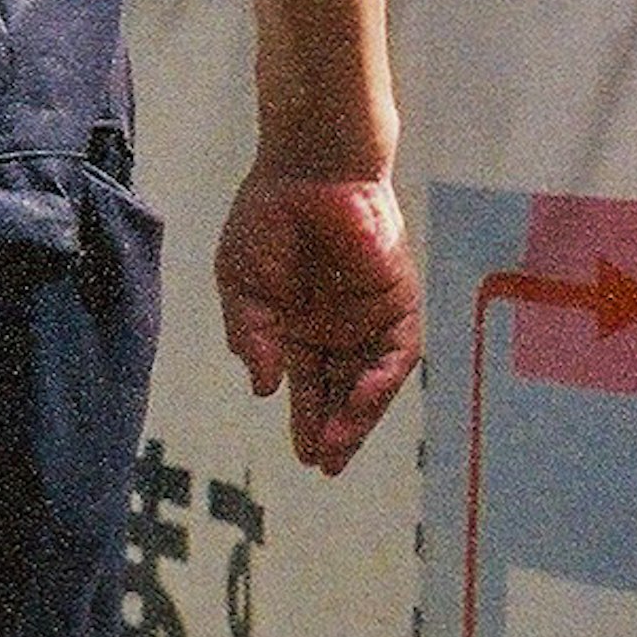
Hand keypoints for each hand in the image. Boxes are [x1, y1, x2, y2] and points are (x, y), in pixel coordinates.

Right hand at [212, 168, 420, 475]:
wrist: (307, 171)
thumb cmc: (267, 220)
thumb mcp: (240, 285)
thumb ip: (252, 335)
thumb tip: (264, 387)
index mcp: (299, 328)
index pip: (309, 385)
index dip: (308, 421)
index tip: (305, 456)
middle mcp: (339, 328)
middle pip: (344, 391)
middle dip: (336, 429)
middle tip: (324, 464)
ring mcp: (370, 316)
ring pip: (372, 379)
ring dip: (359, 414)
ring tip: (338, 446)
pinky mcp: (397, 299)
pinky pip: (397, 350)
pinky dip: (382, 379)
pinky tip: (360, 401)